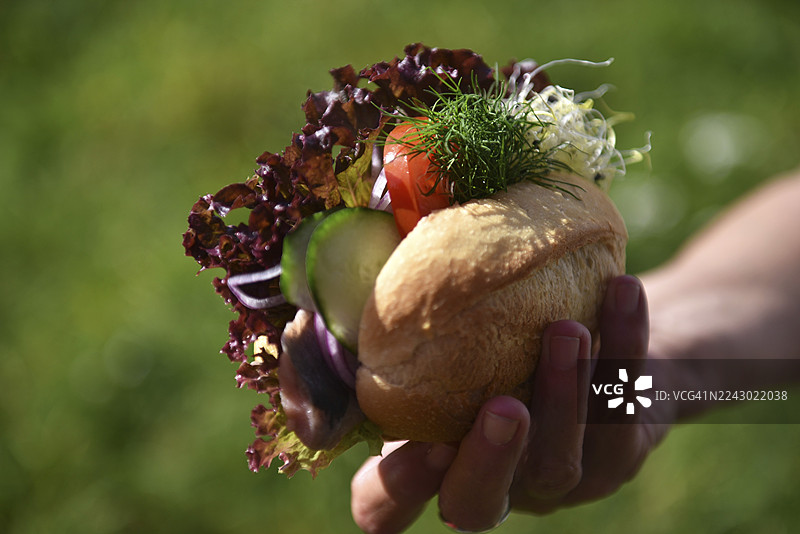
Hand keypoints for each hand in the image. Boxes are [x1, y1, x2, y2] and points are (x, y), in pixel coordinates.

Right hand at [351, 275, 670, 533]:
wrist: (594, 334)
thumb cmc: (487, 329)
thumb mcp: (432, 329)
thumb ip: (388, 327)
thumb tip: (329, 300)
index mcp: (431, 461)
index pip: (386, 505)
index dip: (396, 490)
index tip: (415, 445)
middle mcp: (490, 481)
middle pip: (476, 504)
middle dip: (489, 461)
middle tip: (503, 407)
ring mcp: (555, 477)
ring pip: (558, 460)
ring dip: (561, 394)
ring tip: (567, 329)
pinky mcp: (616, 454)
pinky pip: (622, 412)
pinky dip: (624, 348)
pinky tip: (623, 292)